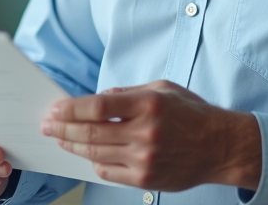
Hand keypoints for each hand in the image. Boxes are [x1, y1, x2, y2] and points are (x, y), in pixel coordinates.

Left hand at [40, 80, 260, 190]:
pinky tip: (86, 154)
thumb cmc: (191, 114)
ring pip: (96, 154)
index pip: (98, 107)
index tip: (55, 108)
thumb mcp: (162, 89)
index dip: (71, 109)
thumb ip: (128, 93)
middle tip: (47, 125)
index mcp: (148, 105)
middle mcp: (145, 133)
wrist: (220, 147)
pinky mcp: (146, 179)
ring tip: (59, 139)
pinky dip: (94, 163)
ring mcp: (145, 159)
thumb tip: (97, 99)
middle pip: (91, 133)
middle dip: (63, 128)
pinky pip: (109, 172)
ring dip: (72, 146)